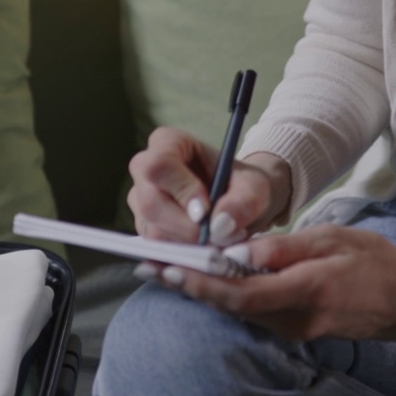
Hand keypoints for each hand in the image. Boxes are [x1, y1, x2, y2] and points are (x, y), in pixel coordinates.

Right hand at [127, 127, 292, 244]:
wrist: (237, 201)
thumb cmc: (243, 184)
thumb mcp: (255, 187)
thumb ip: (244, 201)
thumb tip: (220, 225)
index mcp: (167, 142)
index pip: (160, 165)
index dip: (182, 191)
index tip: (207, 212)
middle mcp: (144, 167)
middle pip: (151, 203)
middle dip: (186, 228)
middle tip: (219, 237)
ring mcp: (140, 198)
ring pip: (152, 230)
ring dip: (188, 244)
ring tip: (218, 240)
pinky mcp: (144, 226)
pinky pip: (156, 247)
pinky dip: (183, 253)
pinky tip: (204, 247)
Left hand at [153, 224, 395, 348]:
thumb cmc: (377, 263)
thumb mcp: (333, 240)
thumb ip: (284, 248)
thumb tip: (238, 250)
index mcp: (304, 292)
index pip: (239, 293)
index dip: (198, 284)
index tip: (166, 268)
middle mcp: (295, 320)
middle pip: (230, 306)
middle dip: (187, 286)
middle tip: (148, 265)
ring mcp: (296, 329)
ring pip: (239, 310)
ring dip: (204, 291)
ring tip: (167, 268)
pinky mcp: (297, 329)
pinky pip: (255, 312)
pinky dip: (228, 295)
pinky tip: (210, 279)